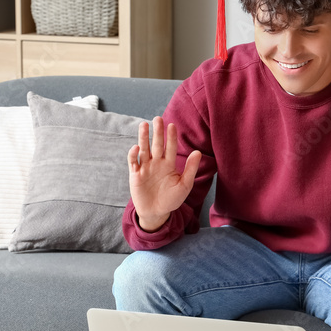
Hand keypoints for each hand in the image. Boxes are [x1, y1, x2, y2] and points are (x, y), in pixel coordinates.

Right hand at [128, 116, 201, 231]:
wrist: (157, 212)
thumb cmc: (172, 199)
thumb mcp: (184, 185)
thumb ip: (190, 169)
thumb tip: (198, 152)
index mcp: (168, 164)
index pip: (170, 147)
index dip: (171, 137)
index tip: (172, 125)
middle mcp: (156, 163)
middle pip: (156, 144)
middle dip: (157, 132)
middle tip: (158, 118)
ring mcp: (145, 168)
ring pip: (144, 149)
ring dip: (143, 137)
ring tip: (144, 125)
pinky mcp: (135, 174)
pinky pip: (133, 162)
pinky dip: (133, 154)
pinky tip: (137, 148)